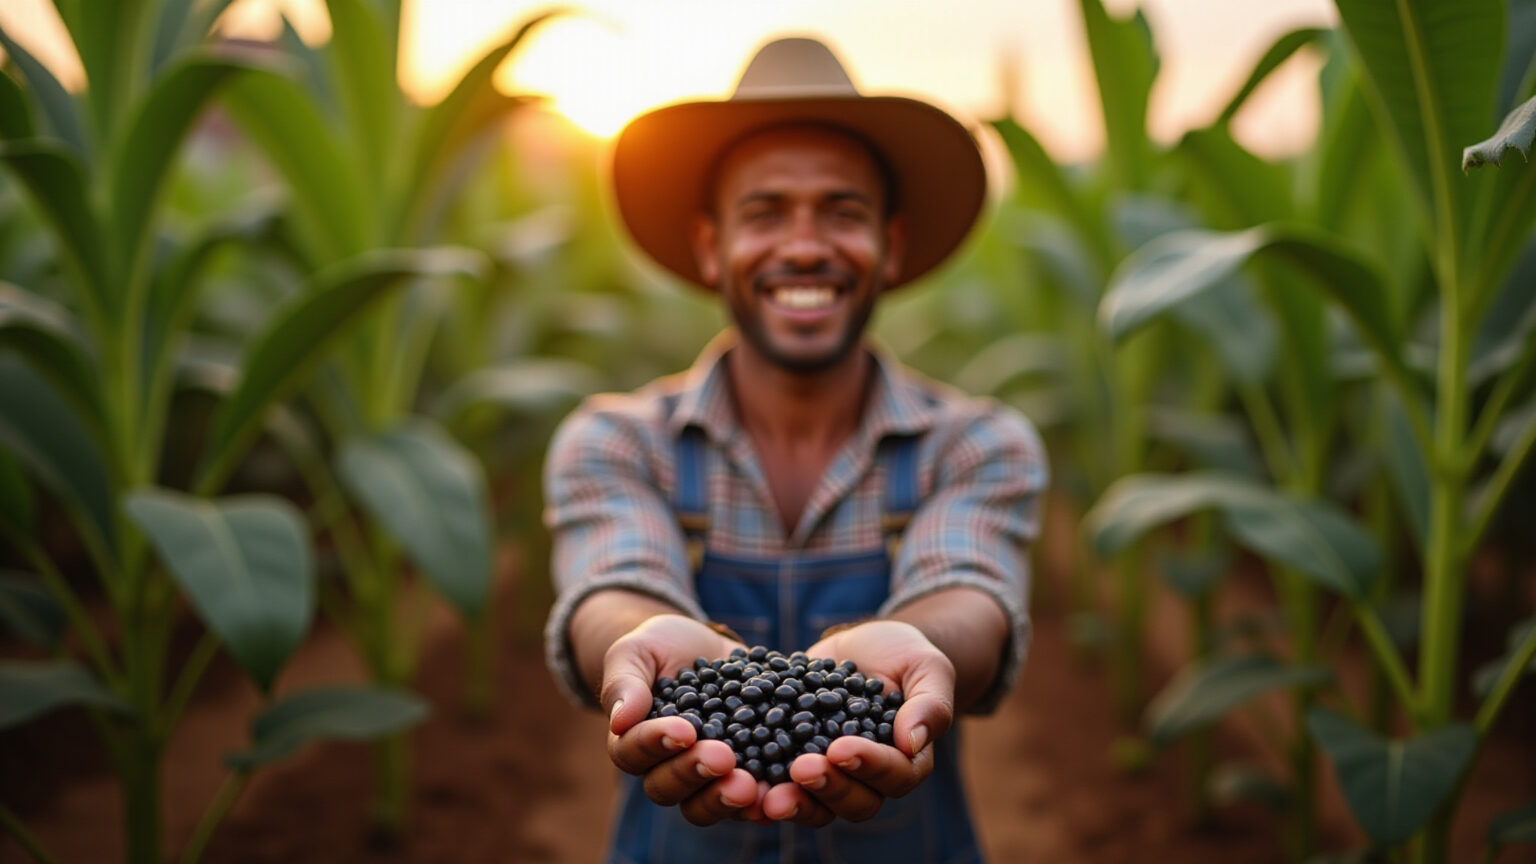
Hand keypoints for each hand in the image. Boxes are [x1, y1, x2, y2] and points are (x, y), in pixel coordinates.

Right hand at [601, 614, 759, 824]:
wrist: (704, 647)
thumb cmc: (660, 647)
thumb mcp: (637, 651)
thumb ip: (625, 683)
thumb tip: (620, 721)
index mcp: (632, 742)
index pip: (633, 753)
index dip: (656, 745)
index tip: (683, 729)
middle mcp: (664, 768)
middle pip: (668, 788)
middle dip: (694, 773)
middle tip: (722, 758)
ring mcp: (704, 778)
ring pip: (704, 805)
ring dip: (725, 799)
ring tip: (750, 786)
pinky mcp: (742, 775)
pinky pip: (748, 799)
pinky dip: (762, 800)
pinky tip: (778, 791)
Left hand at [760, 620, 955, 826]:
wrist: (862, 646)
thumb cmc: (904, 655)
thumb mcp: (926, 667)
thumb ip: (930, 704)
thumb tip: (913, 743)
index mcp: (906, 761)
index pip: (894, 775)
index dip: (869, 766)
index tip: (842, 747)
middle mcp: (868, 779)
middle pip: (855, 802)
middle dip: (828, 787)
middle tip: (801, 769)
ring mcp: (829, 775)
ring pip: (816, 805)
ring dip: (793, 801)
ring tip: (768, 793)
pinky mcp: (793, 761)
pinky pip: (779, 784)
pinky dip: (761, 785)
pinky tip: (741, 776)